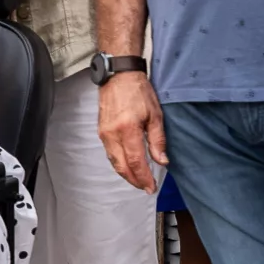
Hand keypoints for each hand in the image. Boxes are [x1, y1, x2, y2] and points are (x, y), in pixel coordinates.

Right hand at [97, 70, 166, 191]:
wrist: (119, 76)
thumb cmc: (138, 91)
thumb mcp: (155, 114)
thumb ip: (158, 140)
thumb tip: (162, 160)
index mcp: (128, 129)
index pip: (135, 161)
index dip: (144, 177)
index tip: (151, 187)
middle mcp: (112, 134)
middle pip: (121, 166)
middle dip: (134, 180)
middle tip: (146, 187)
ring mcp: (104, 133)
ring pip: (114, 161)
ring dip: (126, 173)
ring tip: (138, 180)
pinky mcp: (101, 131)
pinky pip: (110, 153)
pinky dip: (119, 163)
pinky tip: (128, 165)